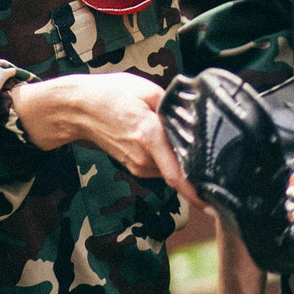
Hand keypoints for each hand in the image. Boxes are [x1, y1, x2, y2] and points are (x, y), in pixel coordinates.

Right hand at [11, 72, 195, 196]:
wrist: (79, 109)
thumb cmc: (111, 95)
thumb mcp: (146, 90)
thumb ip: (174, 106)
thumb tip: (194, 118)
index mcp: (149, 135)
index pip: (177, 175)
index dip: (197, 193)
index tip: (214, 204)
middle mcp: (143, 157)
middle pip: (179, 171)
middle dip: (194, 167)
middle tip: (207, 159)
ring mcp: (137, 165)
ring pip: (170, 170)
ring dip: (179, 161)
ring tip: (177, 140)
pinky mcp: (134, 167)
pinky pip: (160, 168)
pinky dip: (167, 160)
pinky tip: (163, 143)